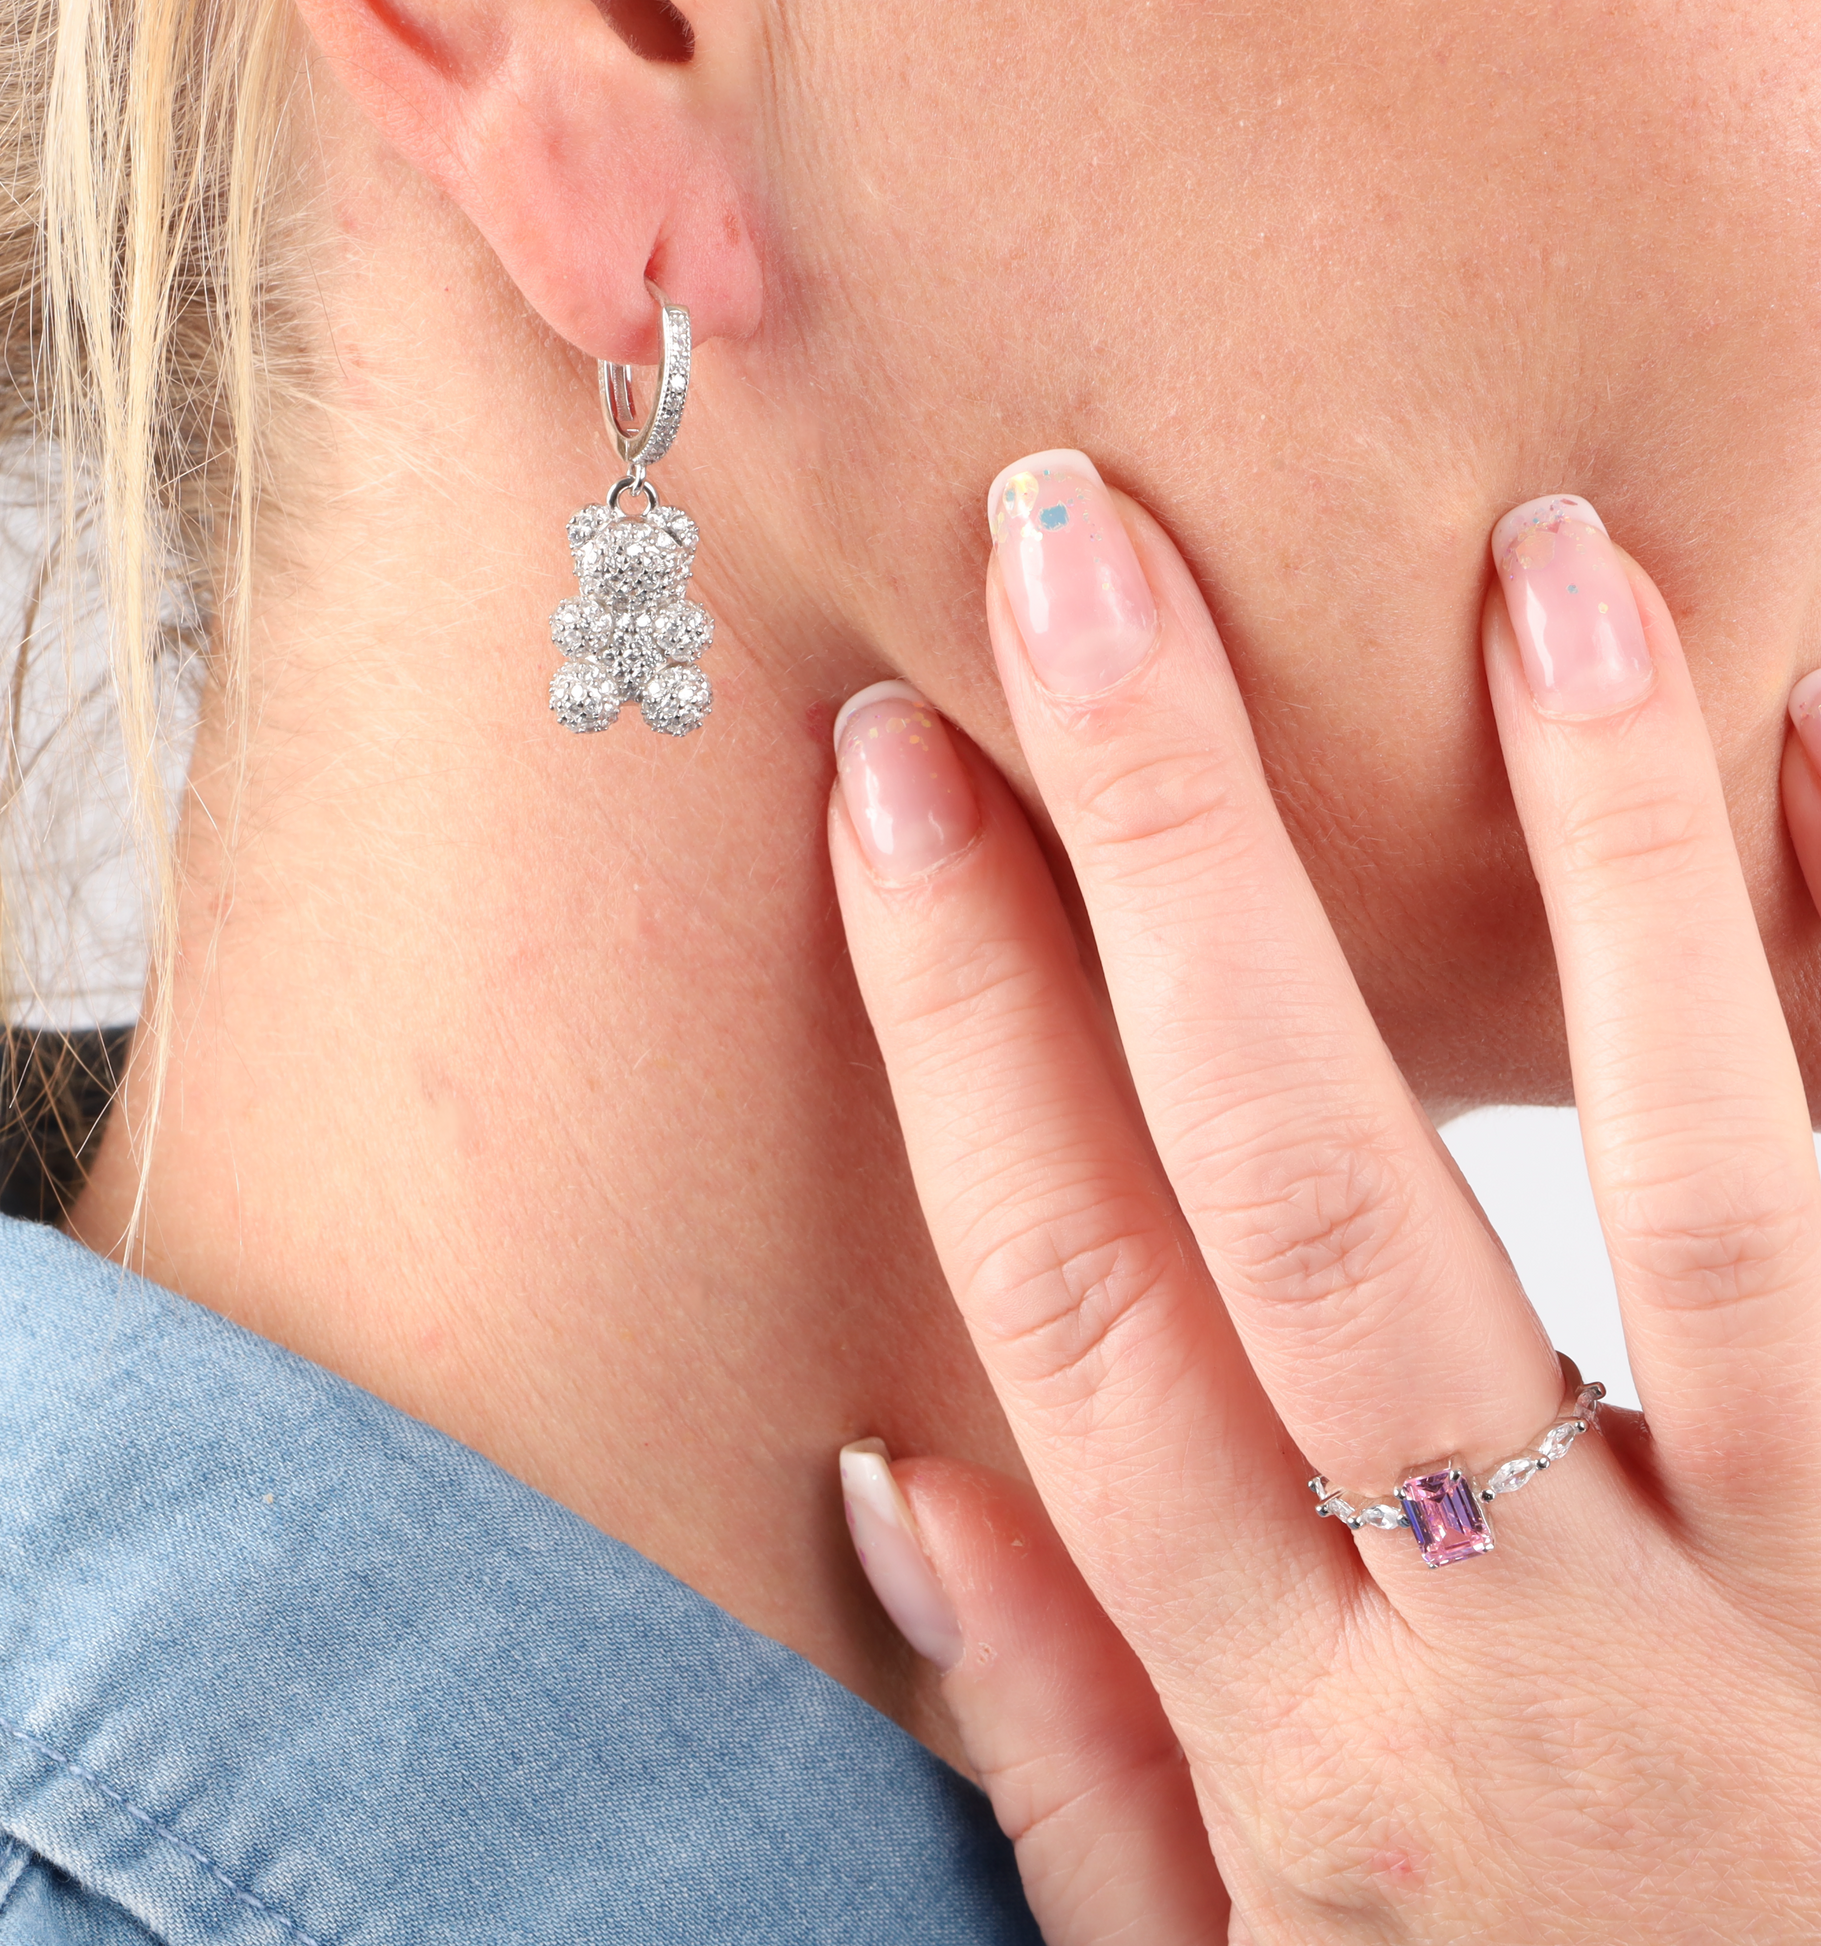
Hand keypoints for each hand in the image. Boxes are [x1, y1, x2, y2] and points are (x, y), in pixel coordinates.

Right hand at [826, 460, 1820, 1941]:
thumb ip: (1077, 1762)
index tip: (891, 780)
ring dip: (1606, 851)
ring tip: (1539, 563)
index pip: (1081, 1309)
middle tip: (1079, 555)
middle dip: (1168, 847)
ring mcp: (1806, 1592)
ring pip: (1702, 1173)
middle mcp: (1551, 1656)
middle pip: (1314, 1189)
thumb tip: (905, 1482)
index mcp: (1323, 1762)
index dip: (961, 1021)